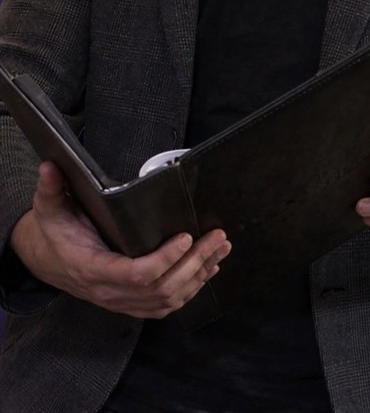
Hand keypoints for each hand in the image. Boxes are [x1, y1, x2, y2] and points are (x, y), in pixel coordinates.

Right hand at [10, 161, 231, 318]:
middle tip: (216, 237)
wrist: (48, 261)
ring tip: (220, 248)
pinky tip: (209, 268)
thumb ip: (51, 188)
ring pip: (167, 300)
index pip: (134, 274)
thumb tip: (50, 165)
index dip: (163, 260)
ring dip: (199, 275)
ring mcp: (121, 301)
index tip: (186, 237)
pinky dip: (191, 289)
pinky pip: (165, 305)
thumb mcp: (48, 208)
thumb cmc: (54, 231)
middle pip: (160, 289)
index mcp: (92, 268)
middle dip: (194, 264)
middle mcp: (109, 291)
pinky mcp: (131, 302)